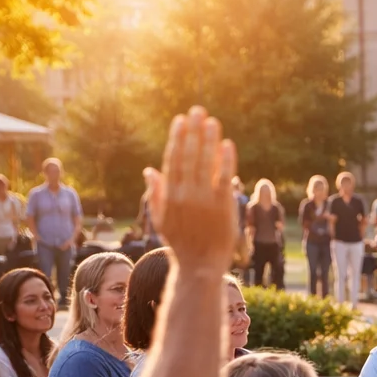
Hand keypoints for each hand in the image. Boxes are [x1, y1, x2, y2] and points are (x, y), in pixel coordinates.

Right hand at [149, 106, 239, 275]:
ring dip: (208, 140)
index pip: (173, 160)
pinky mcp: (222, 207)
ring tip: (212, 121)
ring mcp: (204, 200)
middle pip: (189, 156)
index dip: (177, 138)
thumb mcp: (162, 219)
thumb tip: (149, 170)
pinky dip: (225, 161)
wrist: (200, 266)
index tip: (180, 120)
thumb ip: (156, 193)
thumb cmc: (181, 242)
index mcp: (170, 195)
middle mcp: (185, 195)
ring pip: (205, 163)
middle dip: (193, 132)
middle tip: (197, 111)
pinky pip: (223, 179)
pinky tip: (227, 144)